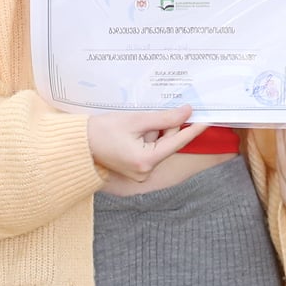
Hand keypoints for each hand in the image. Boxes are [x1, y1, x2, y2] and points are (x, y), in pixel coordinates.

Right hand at [87, 107, 209, 186]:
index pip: (177, 142)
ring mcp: (140, 173)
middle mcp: (145, 171)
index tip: (206, 119)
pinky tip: (135, 131)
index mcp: (146, 161)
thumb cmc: (102, 131)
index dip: (193, 129)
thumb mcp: (135, 120)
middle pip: (167, 143)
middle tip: (153, 114)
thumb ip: (163, 118)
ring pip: (159, 146)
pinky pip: (150, 151)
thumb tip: (186, 113)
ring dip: (153, 132)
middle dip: (163, 127)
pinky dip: (147, 138)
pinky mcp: (135, 170)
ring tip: (135, 125)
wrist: (79, 144)